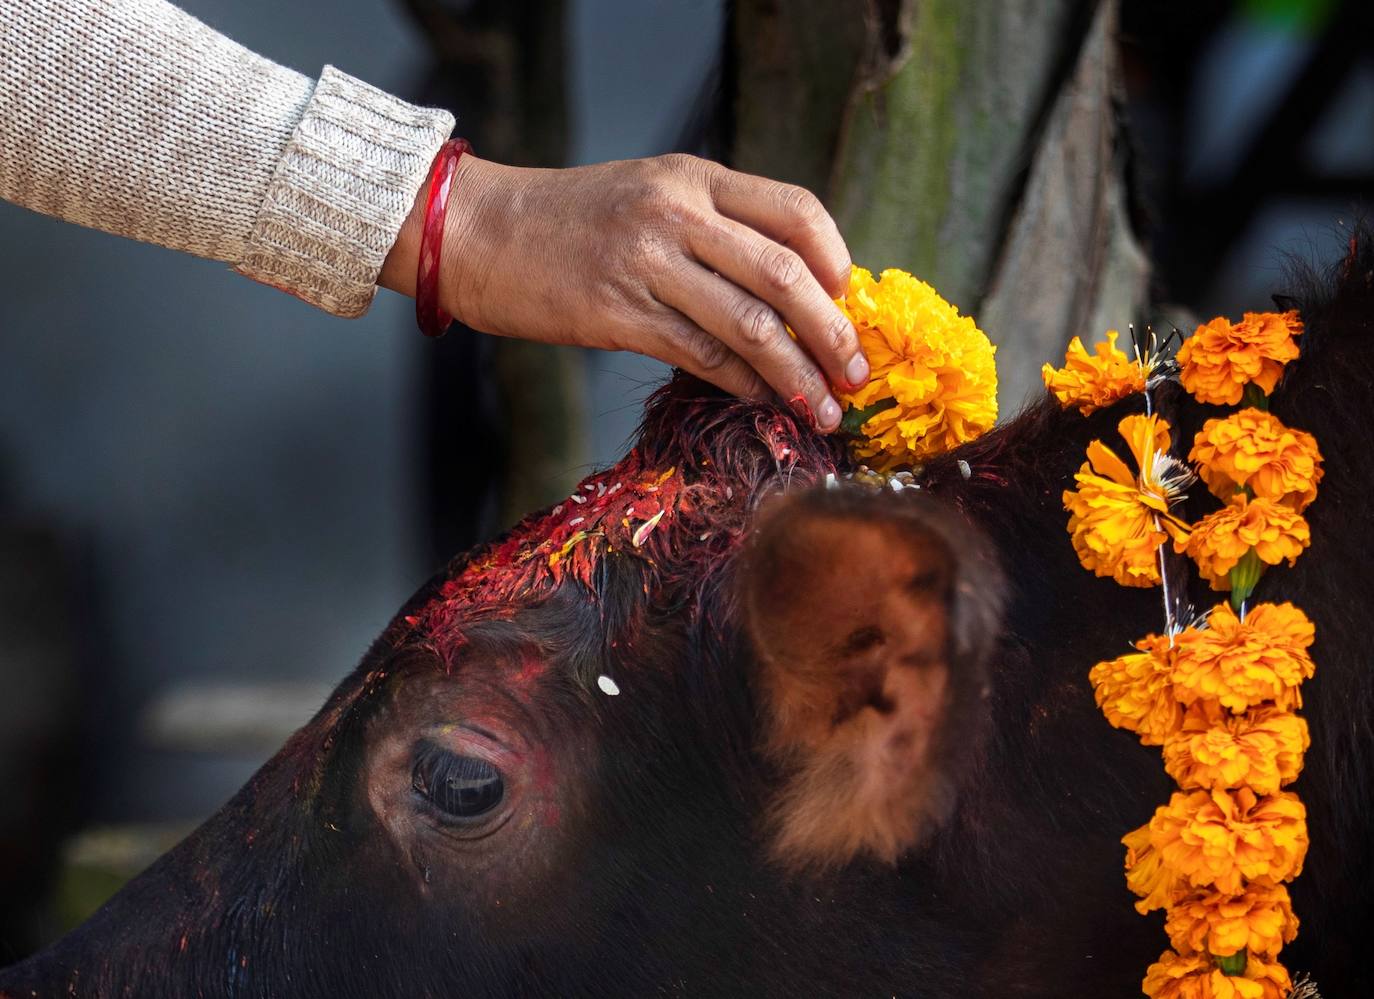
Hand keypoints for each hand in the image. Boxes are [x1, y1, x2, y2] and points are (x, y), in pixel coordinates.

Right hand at [380, 153, 867, 430]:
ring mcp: (647, 262)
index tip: (850, 304)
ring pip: (749, 324)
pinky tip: (763, 401)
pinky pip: (702, 355)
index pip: (794, 211)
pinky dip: (743, 384)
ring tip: (821, 409)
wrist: (479, 231)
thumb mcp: (649, 196)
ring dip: (795, 375)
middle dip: (831, 333)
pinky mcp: (618, 313)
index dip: (837, 260)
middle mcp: (678, 214)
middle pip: (785, 274)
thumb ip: (714, 229)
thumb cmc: (569, 222)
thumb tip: (788, 289)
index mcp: (694, 179)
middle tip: (855, 376)